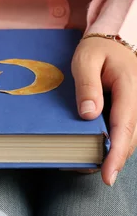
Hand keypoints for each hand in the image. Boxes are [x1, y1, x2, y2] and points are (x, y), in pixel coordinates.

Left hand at [72, 36, 136, 185]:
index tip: (108, 175)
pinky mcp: (126, 111)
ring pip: (125, 138)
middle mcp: (136, 102)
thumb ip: (87, 85)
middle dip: (112, 160)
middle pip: (128, 139)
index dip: (116, 154)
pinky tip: (89, 147)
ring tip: (83, 163)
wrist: (109, 40)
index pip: (125, 128)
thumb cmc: (96, 49)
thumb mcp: (86, 60)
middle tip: (88, 172)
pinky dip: (107, 142)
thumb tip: (89, 115)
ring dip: (109, 153)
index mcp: (129, 89)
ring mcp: (133, 108)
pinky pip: (119, 131)